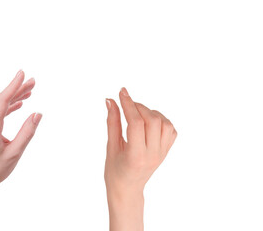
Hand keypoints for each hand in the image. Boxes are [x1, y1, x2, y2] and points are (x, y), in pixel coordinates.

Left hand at [0, 70, 41, 191]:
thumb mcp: (15, 152)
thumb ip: (27, 132)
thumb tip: (38, 114)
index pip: (2, 101)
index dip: (13, 86)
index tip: (22, 74)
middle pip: (2, 100)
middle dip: (18, 89)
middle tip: (33, 81)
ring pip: (1, 105)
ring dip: (15, 97)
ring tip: (31, 90)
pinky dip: (10, 106)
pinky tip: (20, 103)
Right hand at [104, 87, 176, 230]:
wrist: (128, 189)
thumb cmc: (115, 170)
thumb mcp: (110, 147)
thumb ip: (112, 122)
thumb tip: (111, 101)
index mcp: (135, 156)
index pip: (135, 123)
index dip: (128, 104)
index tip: (122, 92)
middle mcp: (153, 154)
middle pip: (152, 120)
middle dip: (139, 106)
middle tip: (127, 104)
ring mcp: (162, 153)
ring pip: (165, 123)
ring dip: (151, 112)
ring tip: (138, 114)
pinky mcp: (167, 151)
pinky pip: (170, 130)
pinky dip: (161, 120)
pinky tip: (149, 122)